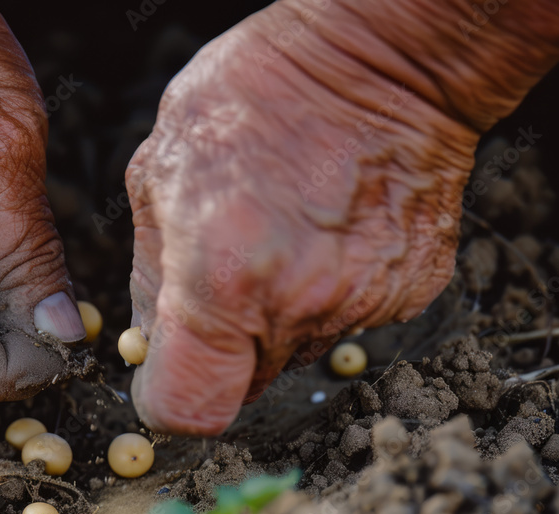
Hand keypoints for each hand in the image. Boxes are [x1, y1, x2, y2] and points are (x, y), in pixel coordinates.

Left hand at [125, 1, 484, 434]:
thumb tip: (150, 340)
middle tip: (223, 280)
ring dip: (276, 318)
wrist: (382, 60)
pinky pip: (347, 322)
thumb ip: (150, 273)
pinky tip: (324, 233)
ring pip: (295, 353)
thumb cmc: (257, 97)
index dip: (168, 400)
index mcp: (220, 279)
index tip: (164, 372)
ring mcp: (360, 306)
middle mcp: (295, 308)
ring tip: (277, 238)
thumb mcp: (160, 171)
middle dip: (221, 351)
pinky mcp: (408, 295)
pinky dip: (328, 294)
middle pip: (243, 387)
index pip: (189, 409)